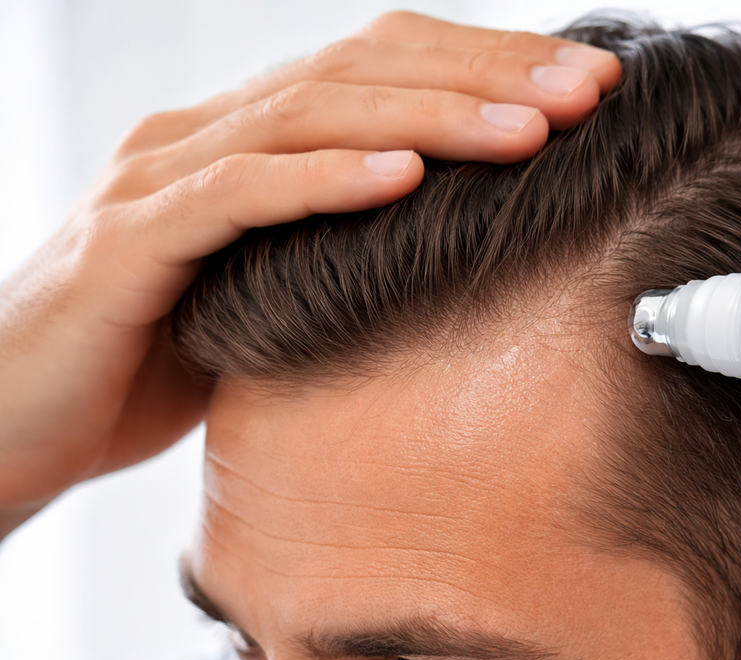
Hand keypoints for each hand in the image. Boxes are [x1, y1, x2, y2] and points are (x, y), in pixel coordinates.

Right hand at [0, 12, 620, 537]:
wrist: (8, 417)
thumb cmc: (144, 359)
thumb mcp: (262, 292)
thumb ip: (331, 252)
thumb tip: (447, 249)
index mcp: (243, 141)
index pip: (380, 70)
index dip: (485, 66)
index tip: (584, 87)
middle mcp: (202, 136)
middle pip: (362, 69)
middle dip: (486, 74)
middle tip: (589, 89)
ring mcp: (160, 180)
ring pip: (311, 115)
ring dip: (432, 117)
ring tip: (530, 128)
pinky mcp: (127, 244)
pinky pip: (238, 196)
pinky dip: (325, 182)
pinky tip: (404, 178)